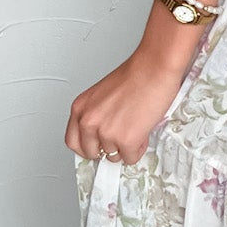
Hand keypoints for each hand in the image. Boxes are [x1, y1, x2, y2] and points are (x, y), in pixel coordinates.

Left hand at [65, 48, 193, 164]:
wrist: (154, 69)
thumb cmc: (136, 76)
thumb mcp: (103, 96)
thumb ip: (97, 116)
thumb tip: (101, 136)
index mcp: (80, 108)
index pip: (73, 141)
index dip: (87, 147)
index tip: (96, 148)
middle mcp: (89, 121)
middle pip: (91, 153)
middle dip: (106, 150)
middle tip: (118, 141)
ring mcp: (106, 132)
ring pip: (113, 156)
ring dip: (125, 148)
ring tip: (134, 129)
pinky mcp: (125, 140)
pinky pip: (130, 158)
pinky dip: (138, 149)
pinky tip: (142, 133)